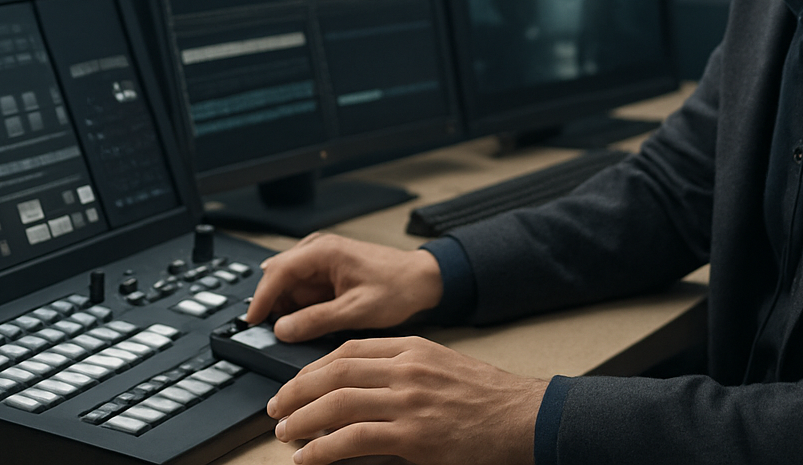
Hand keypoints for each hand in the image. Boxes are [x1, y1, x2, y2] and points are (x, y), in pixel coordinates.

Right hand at [244, 232, 444, 340]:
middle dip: (273, 307)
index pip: (277, 272)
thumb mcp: (356, 310)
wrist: (422, 280)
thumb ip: (317, 320)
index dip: (261, 299)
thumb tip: (283, 329)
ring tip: (295, 334)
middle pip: (279, 279)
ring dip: (287, 310)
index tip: (250, 322)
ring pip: (288, 288)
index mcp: (323, 251)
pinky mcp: (326, 274)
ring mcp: (320, 262)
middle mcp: (318, 251)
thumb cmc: (398, 286)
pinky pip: (302, 293)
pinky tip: (308, 326)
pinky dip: (300, 310)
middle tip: (270, 336)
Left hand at [268, 336, 547, 464]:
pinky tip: (309, 457)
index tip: (295, 383)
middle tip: (277, 408)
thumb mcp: (443, 366)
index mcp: (414, 348)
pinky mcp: (414, 437)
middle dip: (297, 391)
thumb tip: (360, 385)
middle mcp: (407, 369)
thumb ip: (404, 368)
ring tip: (286, 434)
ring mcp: (409, 402)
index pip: (348, 350)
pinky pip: (354, 440)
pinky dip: (323, 449)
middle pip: (335, 373)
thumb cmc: (488, 397)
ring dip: (303, 420)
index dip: (314, 368)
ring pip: (338, 404)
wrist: (525, 417)